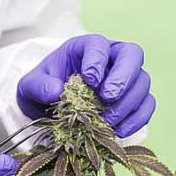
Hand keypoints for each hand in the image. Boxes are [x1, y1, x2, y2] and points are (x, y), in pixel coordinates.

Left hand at [17, 34, 155, 137]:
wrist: (49, 107)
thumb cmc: (43, 88)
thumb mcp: (30, 86)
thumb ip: (38, 86)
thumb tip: (56, 91)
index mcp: (86, 47)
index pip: (99, 44)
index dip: (97, 60)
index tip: (89, 80)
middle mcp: (111, 57)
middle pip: (132, 55)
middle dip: (122, 77)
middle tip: (107, 98)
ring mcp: (126, 78)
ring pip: (142, 82)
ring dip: (127, 103)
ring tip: (107, 121)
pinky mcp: (133, 99)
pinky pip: (146, 105)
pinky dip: (137, 119)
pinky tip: (119, 131)